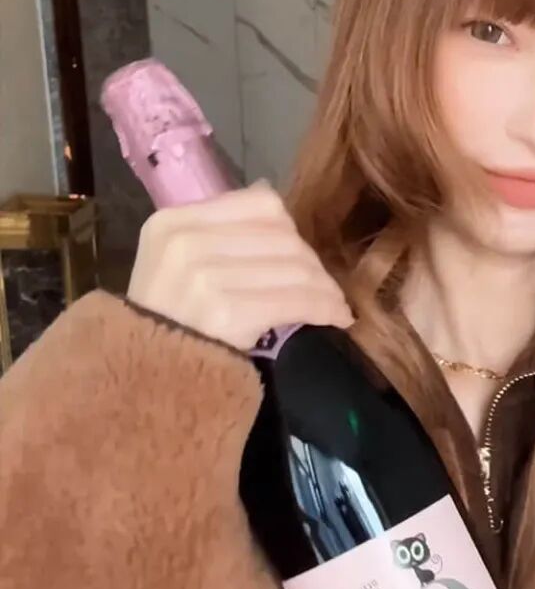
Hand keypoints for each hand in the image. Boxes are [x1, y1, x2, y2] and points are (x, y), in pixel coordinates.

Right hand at [127, 180, 353, 351]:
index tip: (299, 256)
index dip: (291, 231)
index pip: (259, 204)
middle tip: (326, 288)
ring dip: (326, 289)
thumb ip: (216, 235)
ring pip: (295, 268)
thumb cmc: (165, 327)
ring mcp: (203, 278)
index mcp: (172, 223)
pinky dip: (325, 308)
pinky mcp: (226, 314)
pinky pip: (296, 300)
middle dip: (312, 264)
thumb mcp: (173, 267)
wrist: (143, 384)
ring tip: (334, 305)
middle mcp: (185, 243)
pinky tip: (335, 318)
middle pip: (282, 237)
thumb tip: (276, 208)